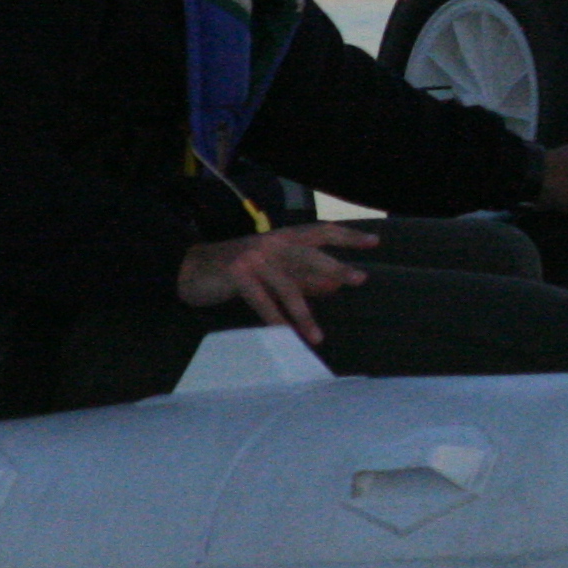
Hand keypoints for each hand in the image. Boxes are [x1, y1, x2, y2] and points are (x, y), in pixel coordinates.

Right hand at [178, 222, 377, 344]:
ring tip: (317, 337)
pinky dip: (274, 319)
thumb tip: (334, 286)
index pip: (321, 231)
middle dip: (335, 267)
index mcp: (283, 236)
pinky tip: (286, 335)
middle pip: (309, 254)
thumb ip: (302, 276)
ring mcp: (254, 256)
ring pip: (287, 285)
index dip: (347, 236)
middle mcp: (272, 242)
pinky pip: (262, 301)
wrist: (192, 269)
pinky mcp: (237, 273)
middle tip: (360, 279)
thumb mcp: (273, 270)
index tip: (375, 242)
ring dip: (303, 314)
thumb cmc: (238, 270)